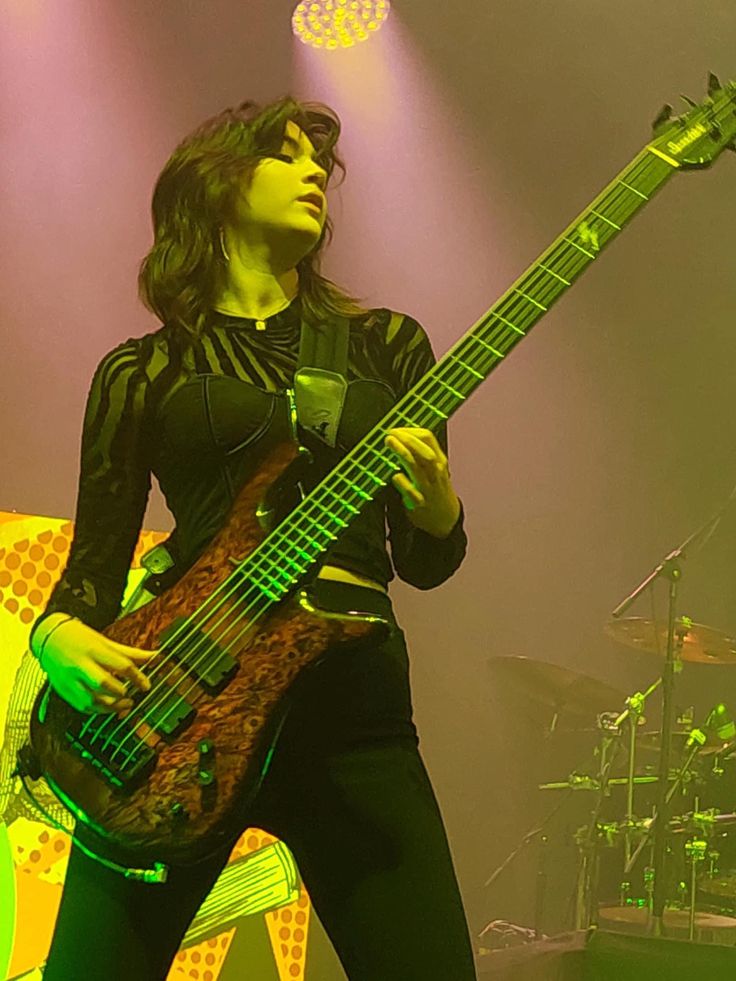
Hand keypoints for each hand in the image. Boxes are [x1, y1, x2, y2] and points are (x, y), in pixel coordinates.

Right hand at [39, 616, 154, 714]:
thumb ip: (130, 652)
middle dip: (121, 692)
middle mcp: (80, 664)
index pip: (120, 665)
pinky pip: (82, 706)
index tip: (146, 685)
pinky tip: (108, 707)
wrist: (50, 638)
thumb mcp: (106, 642)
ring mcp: (70, 679)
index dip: (137, 677)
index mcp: (94, 650)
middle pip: (103, 683)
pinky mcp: (63, 690)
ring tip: (124, 704)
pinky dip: (98, 710)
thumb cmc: (81, 639)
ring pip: (91, 699)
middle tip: (132, 695)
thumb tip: (155, 656)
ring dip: (111, 706)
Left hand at [384, 427, 460, 537]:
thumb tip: (401, 435)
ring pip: (417, 468)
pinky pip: (411, 492)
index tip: (395, 430)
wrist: (446, 519)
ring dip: (402, 453)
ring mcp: (428, 488)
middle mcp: (435, 472)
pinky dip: (403, 483)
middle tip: (390, 433)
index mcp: (439, 460)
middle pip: (424, 451)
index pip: (428, 438)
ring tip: (389, 442)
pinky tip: (395, 475)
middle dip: (407, 439)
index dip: (410, 431)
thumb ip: (422, 453)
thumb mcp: (436, 468)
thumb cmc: (437, 489)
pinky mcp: (419, 504)